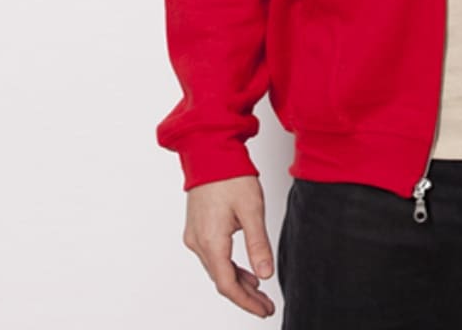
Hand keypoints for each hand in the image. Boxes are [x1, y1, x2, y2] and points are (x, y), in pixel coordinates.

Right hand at [183, 175, 276, 317]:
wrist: (210, 151)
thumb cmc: (230, 175)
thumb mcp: (251, 210)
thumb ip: (258, 244)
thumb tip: (266, 275)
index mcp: (211, 241)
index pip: (228, 285)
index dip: (247, 302)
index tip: (264, 310)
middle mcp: (198, 243)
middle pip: (221, 280)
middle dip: (244, 296)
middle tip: (265, 305)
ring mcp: (195, 235)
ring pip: (216, 269)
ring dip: (237, 281)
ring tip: (259, 290)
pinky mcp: (197, 227)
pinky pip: (212, 256)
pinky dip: (229, 266)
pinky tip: (244, 270)